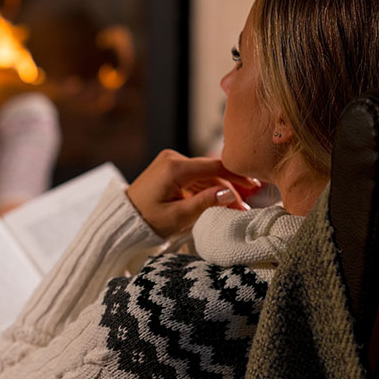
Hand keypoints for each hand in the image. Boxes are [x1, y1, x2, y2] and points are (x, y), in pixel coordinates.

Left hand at [126, 149, 259, 236]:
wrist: (123, 219)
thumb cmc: (147, 220)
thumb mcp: (178, 216)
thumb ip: (204, 203)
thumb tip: (230, 193)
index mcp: (174, 168)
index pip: (215, 166)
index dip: (237, 175)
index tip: (255, 184)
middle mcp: (173, 159)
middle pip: (211, 171)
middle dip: (229, 189)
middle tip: (245, 207)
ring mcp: (170, 162)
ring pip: (204, 175)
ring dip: (219, 190)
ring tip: (235, 209)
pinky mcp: (169, 169)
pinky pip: (194, 177)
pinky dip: (206, 189)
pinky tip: (218, 202)